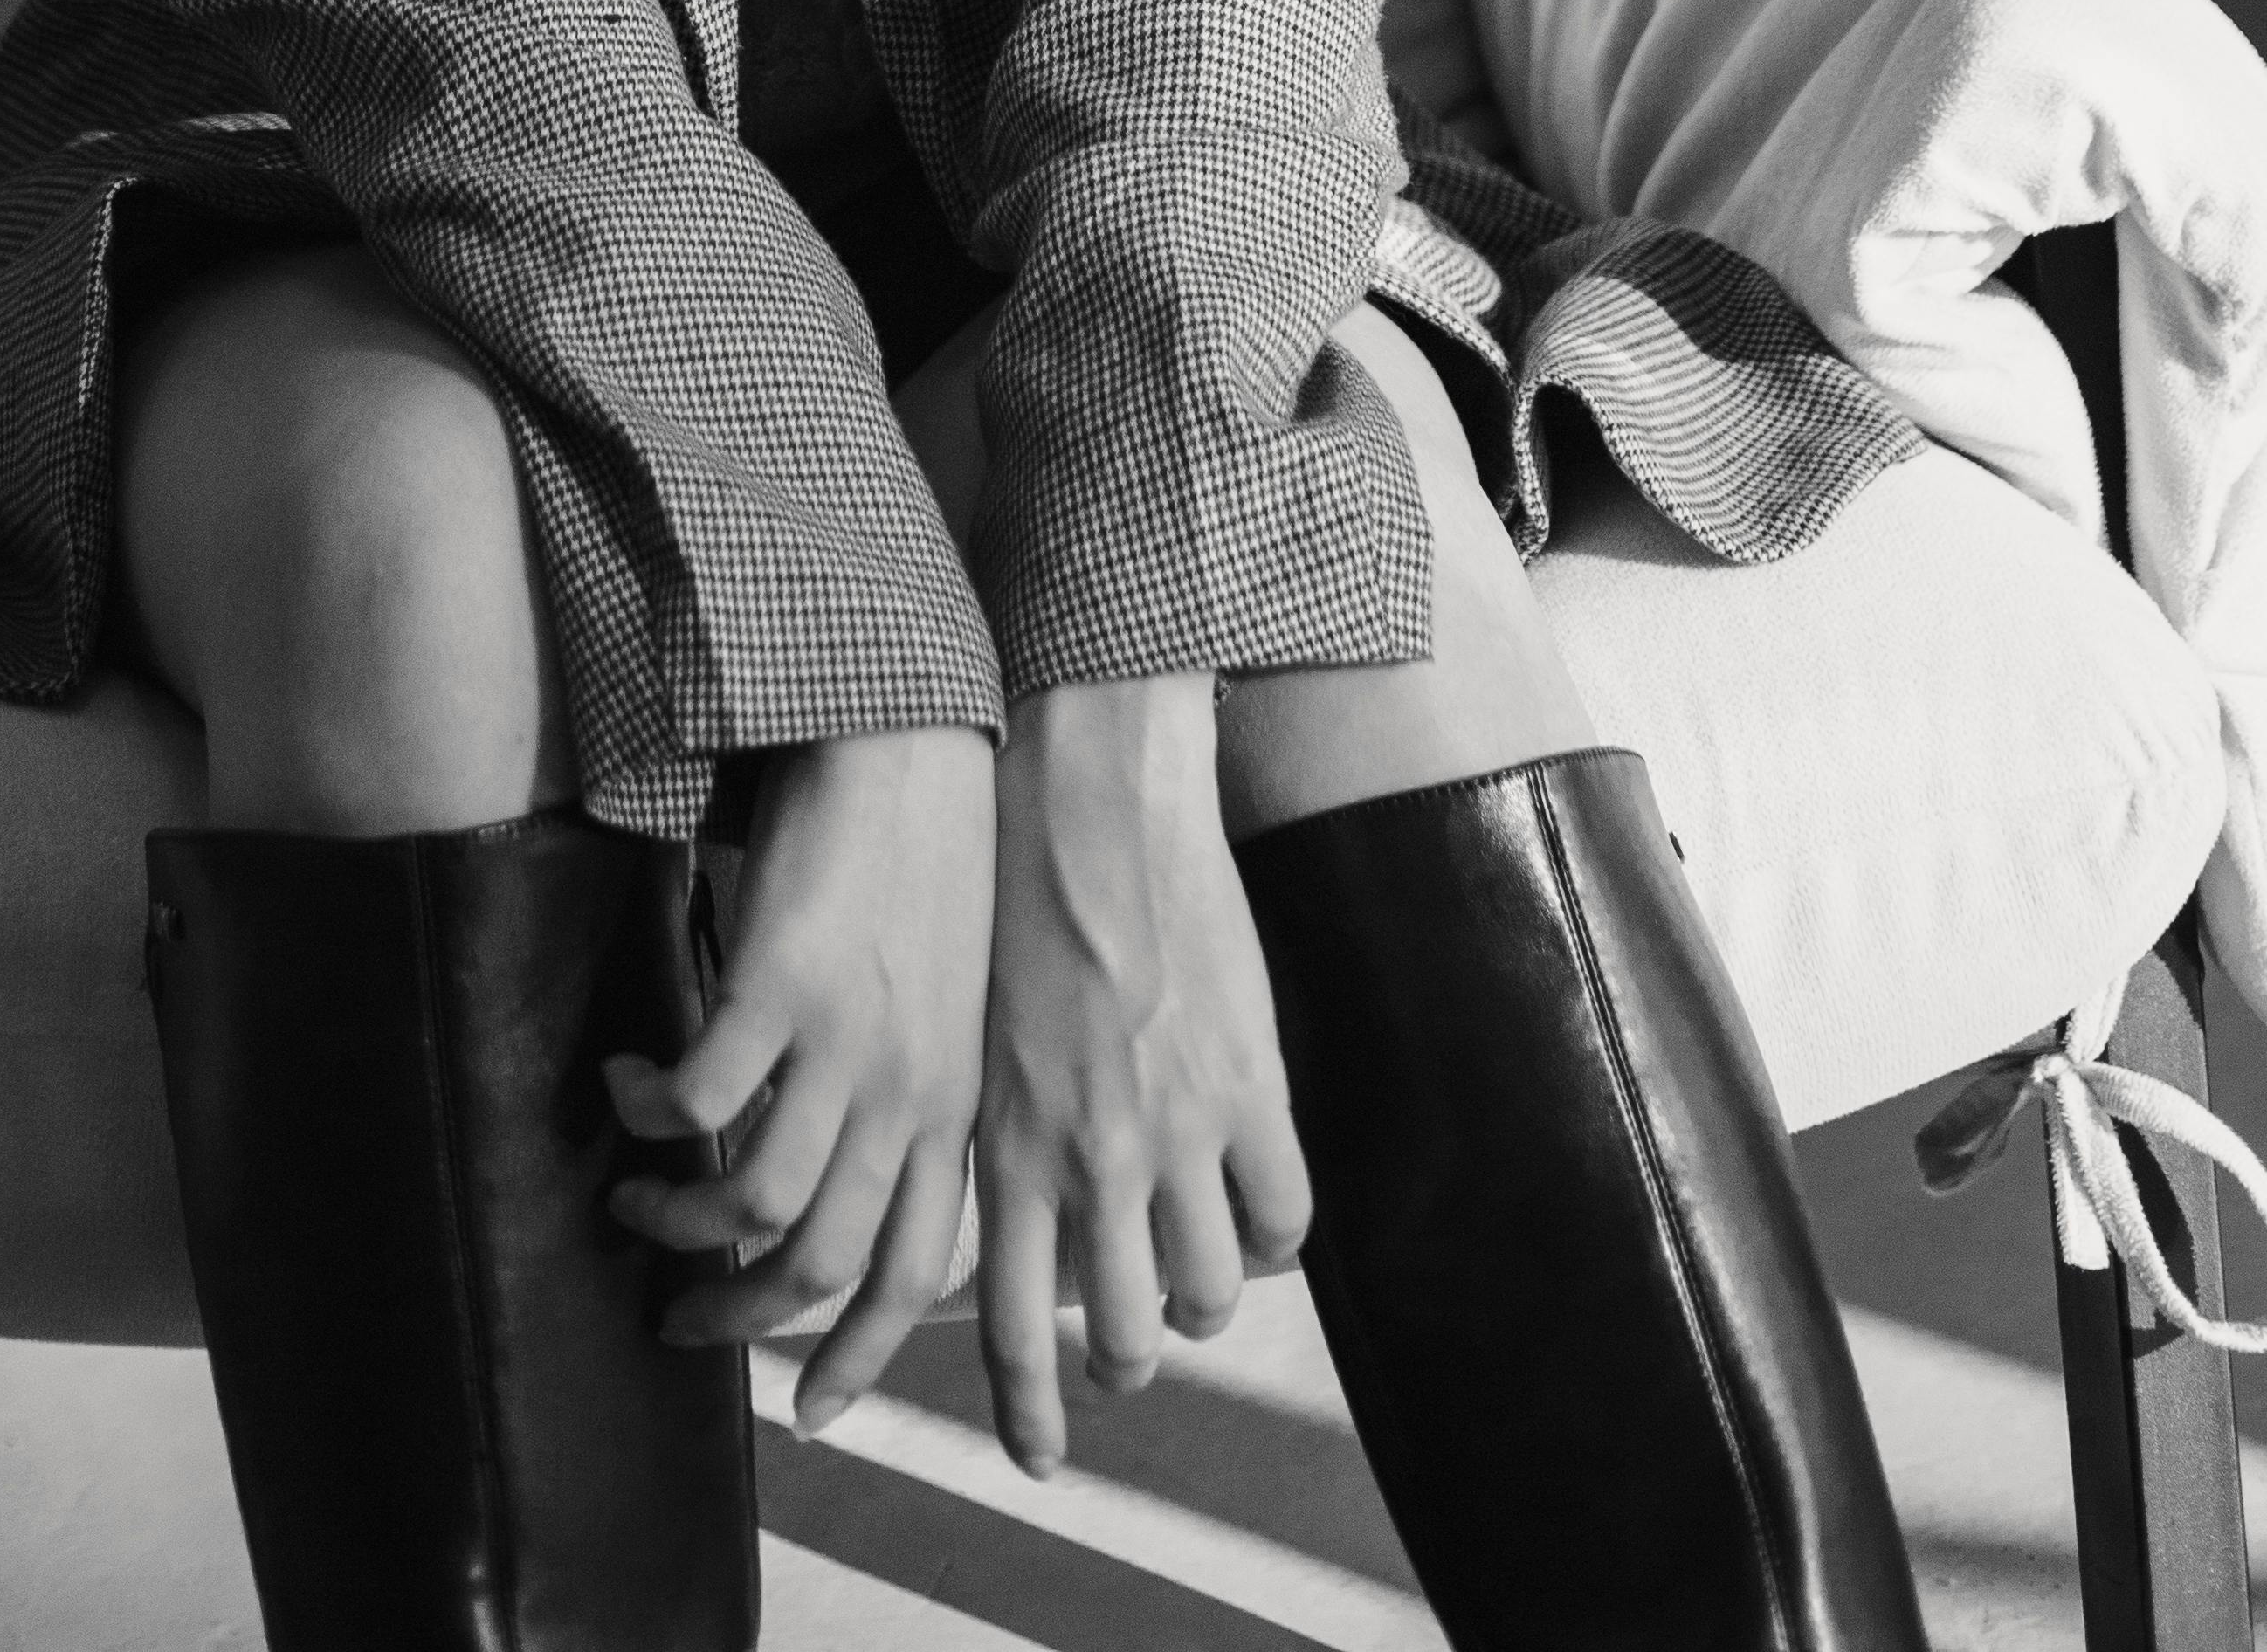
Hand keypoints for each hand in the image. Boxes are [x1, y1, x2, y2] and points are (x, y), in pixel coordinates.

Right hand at [604, 722, 994, 1428]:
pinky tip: (626, 1084)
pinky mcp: (779, 982)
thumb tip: (839, 1175)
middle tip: (678, 1319)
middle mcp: (906, 1093)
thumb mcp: (942, 1005)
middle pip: (819, 1264)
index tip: (807, 1412)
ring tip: (635, 1198)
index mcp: (952, 1106)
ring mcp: (844, 1041)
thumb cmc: (923, 864)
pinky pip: (695, 1096)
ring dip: (677, 1217)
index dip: (856, 1360)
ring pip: (750, 1198)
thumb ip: (908, 1095)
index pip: (911, 1276)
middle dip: (740, 1317)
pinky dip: (649, 1112)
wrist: (911, 740)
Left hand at [975, 676, 1310, 1476]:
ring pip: (1205, 1298)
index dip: (1027, 1416)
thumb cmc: (1019, 905)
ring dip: (1197, 1307)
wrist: (1090, 804)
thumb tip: (1023, 1220)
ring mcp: (1177, 1131)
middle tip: (1125, 1351)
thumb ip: (1006, 1139)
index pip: (1011, 1331)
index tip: (1038, 1461)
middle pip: (1120, 1340)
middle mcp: (1091, 1160)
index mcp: (1011, 1149)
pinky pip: (1283, 1221)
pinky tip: (1254, 1215)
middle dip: (1121, 1367)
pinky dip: (1272, 1239)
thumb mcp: (983, 1042)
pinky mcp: (1251, 1087)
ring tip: (1189, 1281)